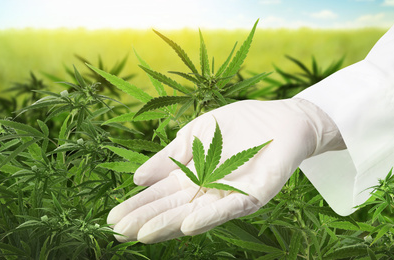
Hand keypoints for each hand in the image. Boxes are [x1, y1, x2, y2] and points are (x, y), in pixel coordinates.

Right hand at [107, 98, 345, 242]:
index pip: (161, 195)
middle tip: (118, 233)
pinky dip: (210, 217)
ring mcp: (230, 195)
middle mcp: (209, 191)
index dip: (138, 206)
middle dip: (146, 220)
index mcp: (194, 176)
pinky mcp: (254, 194)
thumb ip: (171, 156)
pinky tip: (188, 225)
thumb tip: (138, 178)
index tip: (113, 218)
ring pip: (197, 214)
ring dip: (170, 224)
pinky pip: (230, 207)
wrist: (280, 118)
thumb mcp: (196, 134)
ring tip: (144, 234)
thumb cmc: (239, 124)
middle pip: (174, 209)